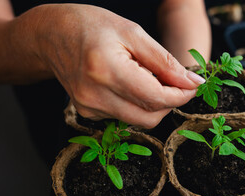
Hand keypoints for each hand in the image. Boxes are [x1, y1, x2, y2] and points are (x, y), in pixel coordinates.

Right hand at [33, 4, 204, 127]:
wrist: (51, 36)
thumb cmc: (92, 26)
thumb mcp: (133, 33)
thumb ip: (165, 61)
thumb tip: (192, 83)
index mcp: (107, 70)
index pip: (156, 98)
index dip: (181, 95)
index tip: (193, 86)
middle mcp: (95, 96)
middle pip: (150, 117)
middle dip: (170, 103)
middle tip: (175, 82)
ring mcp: (89, 108)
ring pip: (139, 121)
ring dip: (154, 104)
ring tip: (148, 78)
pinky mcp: (88, 114)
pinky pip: (125, 117)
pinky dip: (137, 104)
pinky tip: (131, 85)